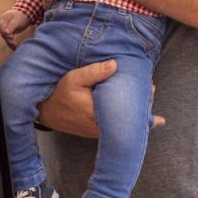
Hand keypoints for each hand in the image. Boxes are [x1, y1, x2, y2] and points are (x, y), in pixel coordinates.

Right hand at [0, 8, 29, 49]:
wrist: (25, 13)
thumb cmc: (21, 16)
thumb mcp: (17, 21)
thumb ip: (11, 27)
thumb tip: (5, 33)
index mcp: (4, 20)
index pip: (2, 30)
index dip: (6, 35)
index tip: (12, 38)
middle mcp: (3, 24)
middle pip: (3, 34)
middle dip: (8, 40)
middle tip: (14, 45)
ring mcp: (5, 27)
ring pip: (6, 37)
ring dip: (10, 42)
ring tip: (15, 47)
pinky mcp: (9, 31)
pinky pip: (9, 37)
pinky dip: (11, 42)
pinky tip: (14, 46)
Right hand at [37, 61, 165, 137]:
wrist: (47, 111)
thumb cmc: (61, 94)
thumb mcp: (73, 79)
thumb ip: (94, 72)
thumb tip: (115, 65)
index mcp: (97, 112)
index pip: (125, 109)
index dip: (140, 101)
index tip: (151, 88)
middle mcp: (100, 126)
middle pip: (128, 118)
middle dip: (142, 105)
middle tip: (151, 89)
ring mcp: (99, 132)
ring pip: (123, 125)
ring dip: (135, 113)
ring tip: (147, 96)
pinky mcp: (96, 132)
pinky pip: (116, 128)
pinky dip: (126, 119)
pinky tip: (136, 112)